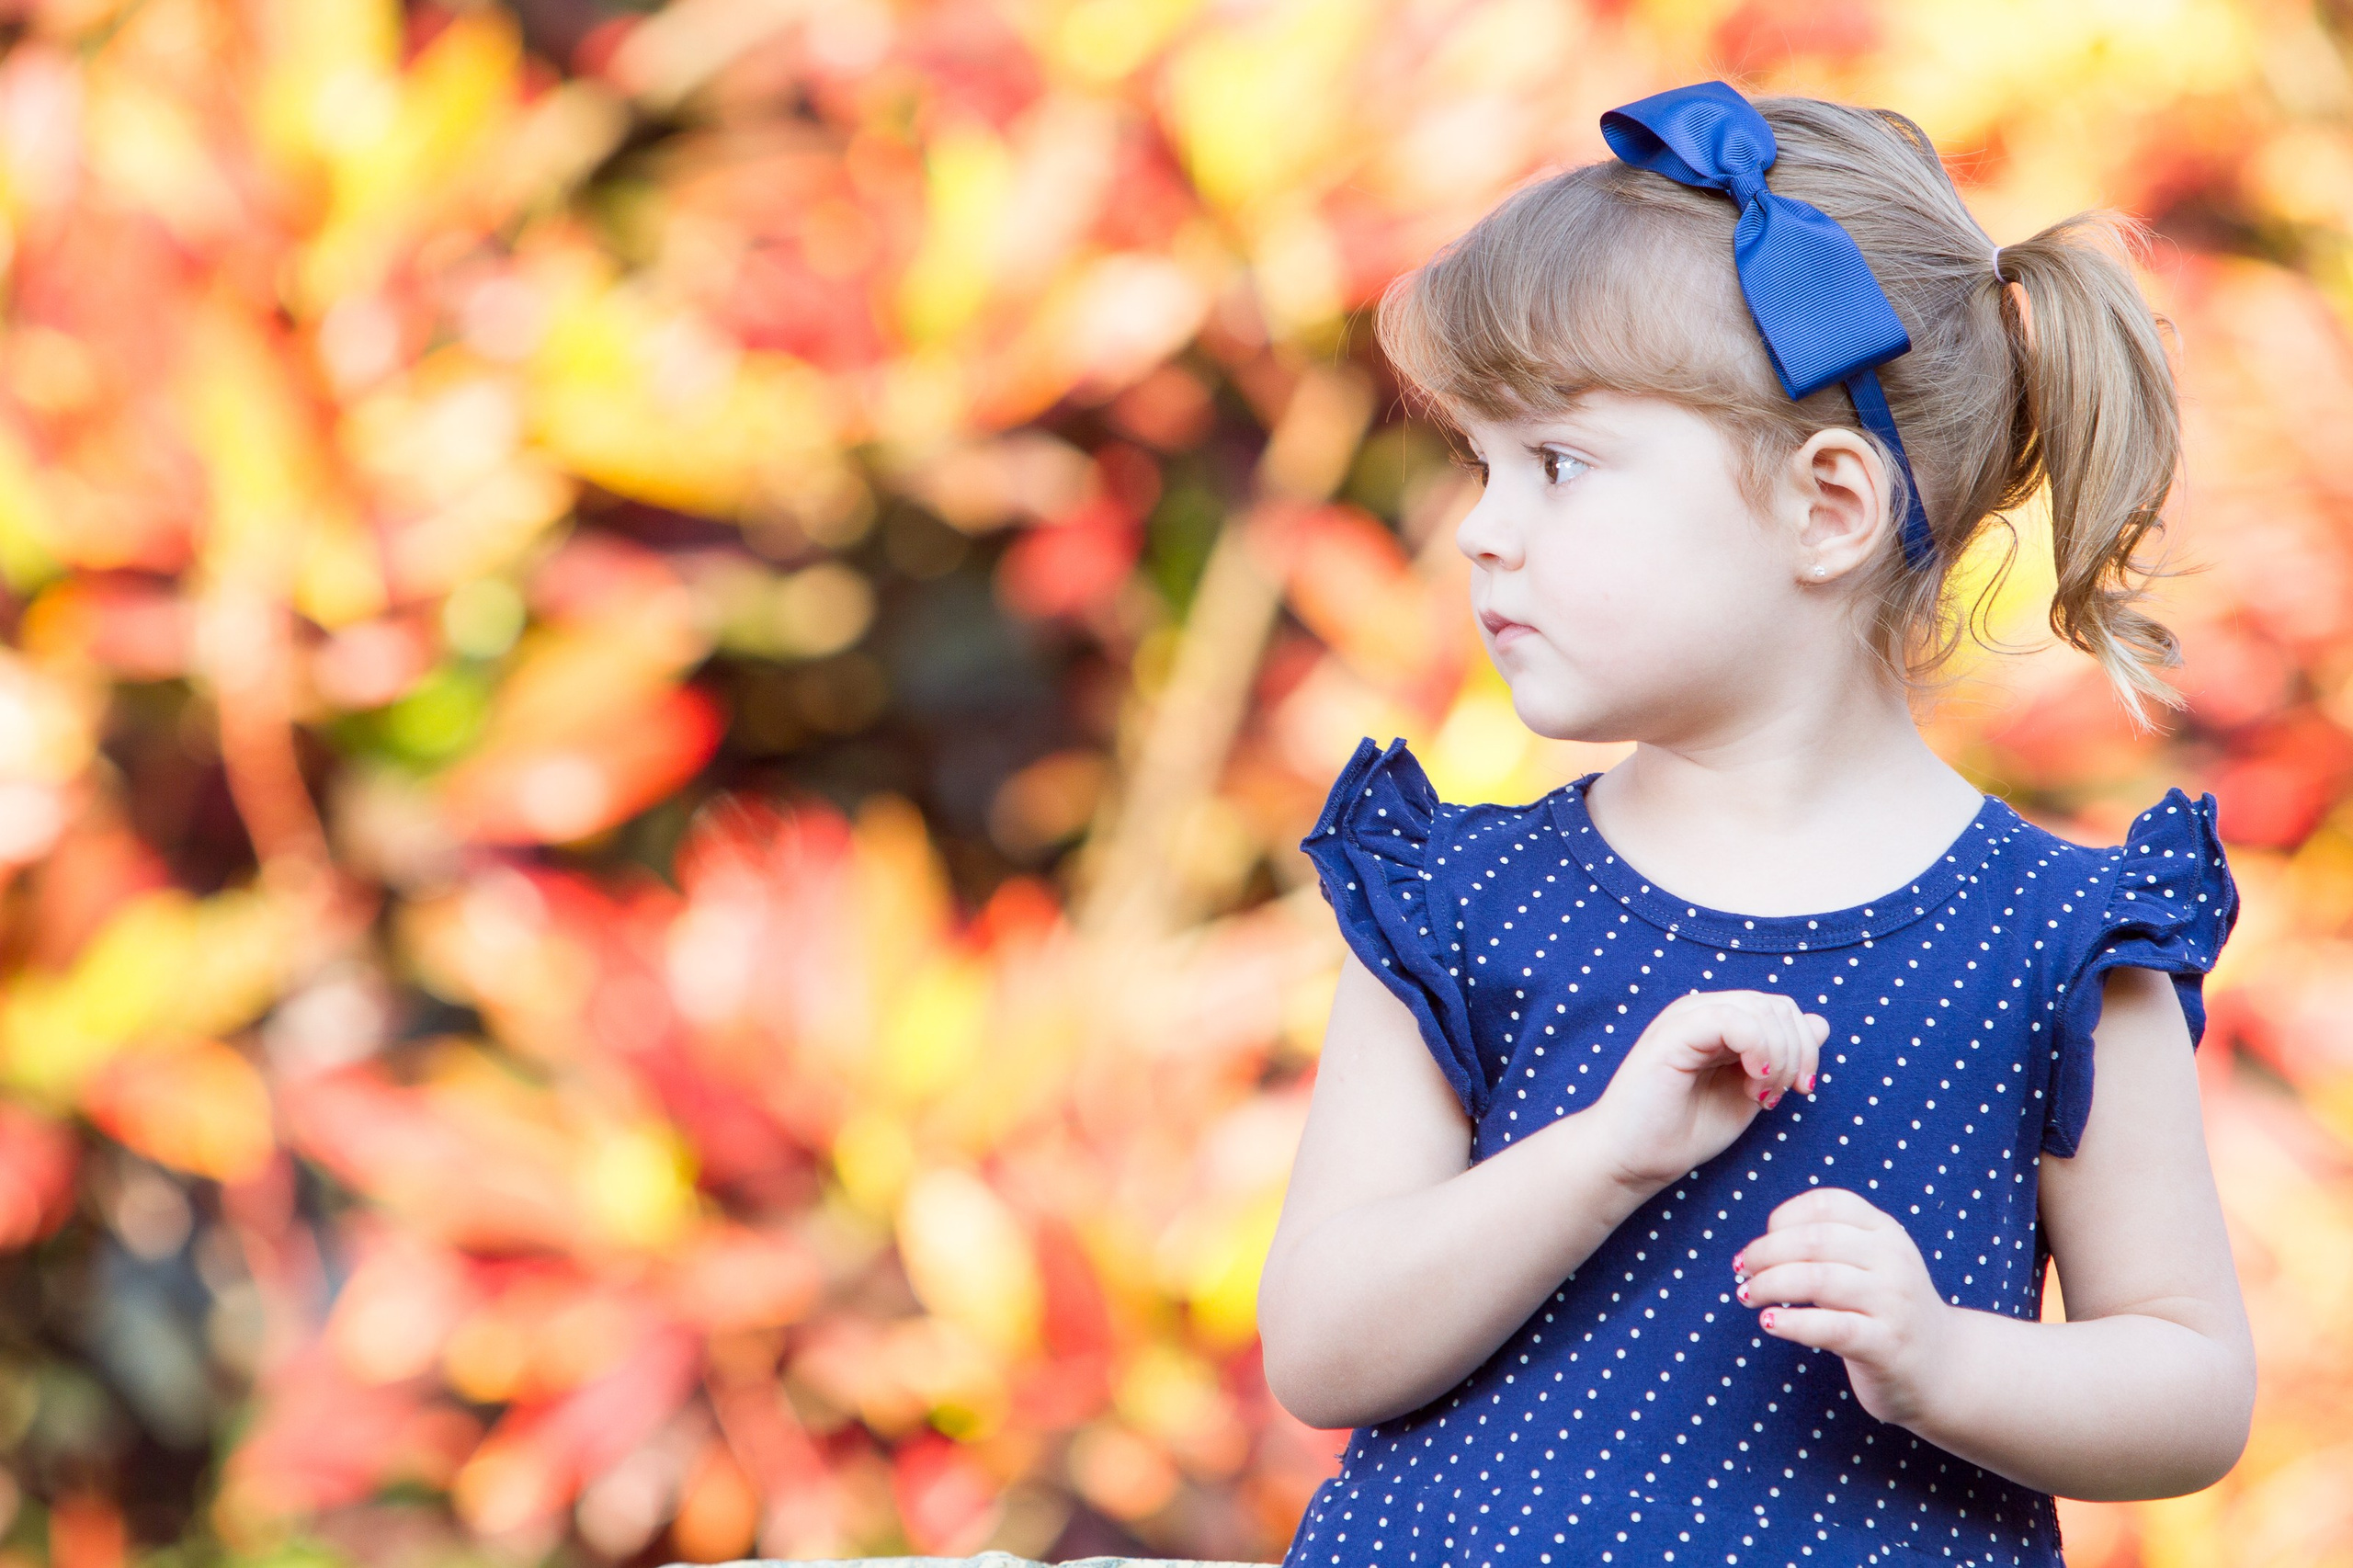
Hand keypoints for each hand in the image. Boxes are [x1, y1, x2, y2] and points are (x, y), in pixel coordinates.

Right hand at [1590, 989, 1826, 1192]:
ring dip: (1780, 1057)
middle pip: (1778, 1006)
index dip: (1805, 1046)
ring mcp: (1686, 1017)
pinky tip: (1752, 1085)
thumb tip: (1820, 1023)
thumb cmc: (1683, 1131)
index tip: (1801, 1091)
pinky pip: (1734, 1021)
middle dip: (1798, 1054)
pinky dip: (1759, 1051)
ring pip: (1762, 1010)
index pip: (1781, 1009)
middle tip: (1780, 1097)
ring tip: (1762, 1095)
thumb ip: (1782, 1059)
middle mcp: (1702, 1010)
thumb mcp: (1750, 1092)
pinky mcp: (1674, 1033)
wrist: (1632, 1159)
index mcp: (1719, 1022)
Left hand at [1733, 1187, 1958, 1428]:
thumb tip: (1756, 1250)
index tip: (1762, 1239)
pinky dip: (1792, 1323)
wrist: (1944, 1368)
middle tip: (1742, 1270)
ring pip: (1817, 1280)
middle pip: (1814, 1240)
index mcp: (1885, 1232)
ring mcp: (1892, 1302)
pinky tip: (1769, 1322)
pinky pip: (1830, 1327)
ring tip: (1747, 1296)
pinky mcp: (1885, 1344)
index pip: (1826, 1204)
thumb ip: (1826, 1246)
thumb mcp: (1869, 1264)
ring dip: (1769, 1285)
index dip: (1783, 1217)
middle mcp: (1893, 1260)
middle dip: (1766, 1253)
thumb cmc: (1886, 1311)